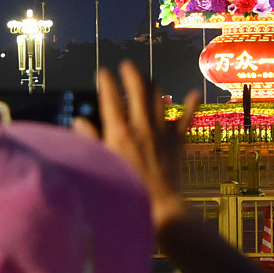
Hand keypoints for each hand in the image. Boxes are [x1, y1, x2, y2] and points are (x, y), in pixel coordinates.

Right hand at [76, 60, 199, 228]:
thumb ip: (91, 141)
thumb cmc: (125, 189)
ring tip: (148, 79)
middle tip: (127, 65)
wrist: (158, 207)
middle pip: (138, 91)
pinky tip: (194, 93)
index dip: (107, 82)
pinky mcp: (178, 141)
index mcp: (119, 132)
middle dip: (132, 74)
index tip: (103, 72)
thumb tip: (79, 121)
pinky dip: (190, 104)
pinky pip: (186, 118)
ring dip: (154, 85)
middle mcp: (142, 127)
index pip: (111, 99)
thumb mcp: (102, 164)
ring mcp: (162, 132)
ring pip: (159, 99)